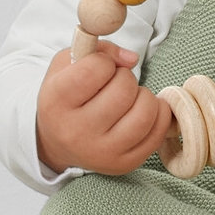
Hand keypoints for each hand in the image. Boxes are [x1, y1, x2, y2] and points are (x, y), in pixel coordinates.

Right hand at [36, 43, 172, 176]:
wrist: (58, 142)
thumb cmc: (67, 96)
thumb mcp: (67, 65)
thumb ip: (99, 50)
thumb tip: (131, 59)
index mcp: (56, 102)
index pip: (96, 68)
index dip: (105, 61)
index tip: (100, 68)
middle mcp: (76, 131)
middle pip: (124, 90)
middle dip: (126, 78)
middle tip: (116, 84)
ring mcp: (101, 152)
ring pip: (145, 112)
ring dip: (144, 96)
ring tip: (131, 98)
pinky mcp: (123, 164)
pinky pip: (158, 132)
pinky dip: (158, 114)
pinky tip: (143, 110)